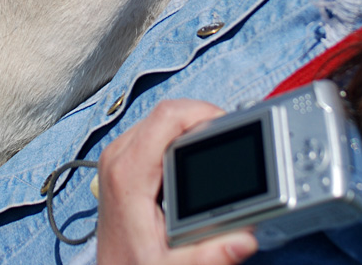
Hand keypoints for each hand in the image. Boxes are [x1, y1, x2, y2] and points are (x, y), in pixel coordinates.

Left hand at [96, 100, 258, 264]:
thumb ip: (210, 255)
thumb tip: (244, 238)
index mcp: (128, 174)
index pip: (166, 117)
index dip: (202, 112)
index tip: (227, 126)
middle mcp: (118, 159)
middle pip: (164, 113)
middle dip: (200, 118)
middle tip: (227, 136)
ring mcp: (117, 158)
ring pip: (157, 119)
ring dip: (188, 125)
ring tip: (213, 142)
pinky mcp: (121, 162)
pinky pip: (151, 131)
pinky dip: (176, 135)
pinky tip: (193, 152)